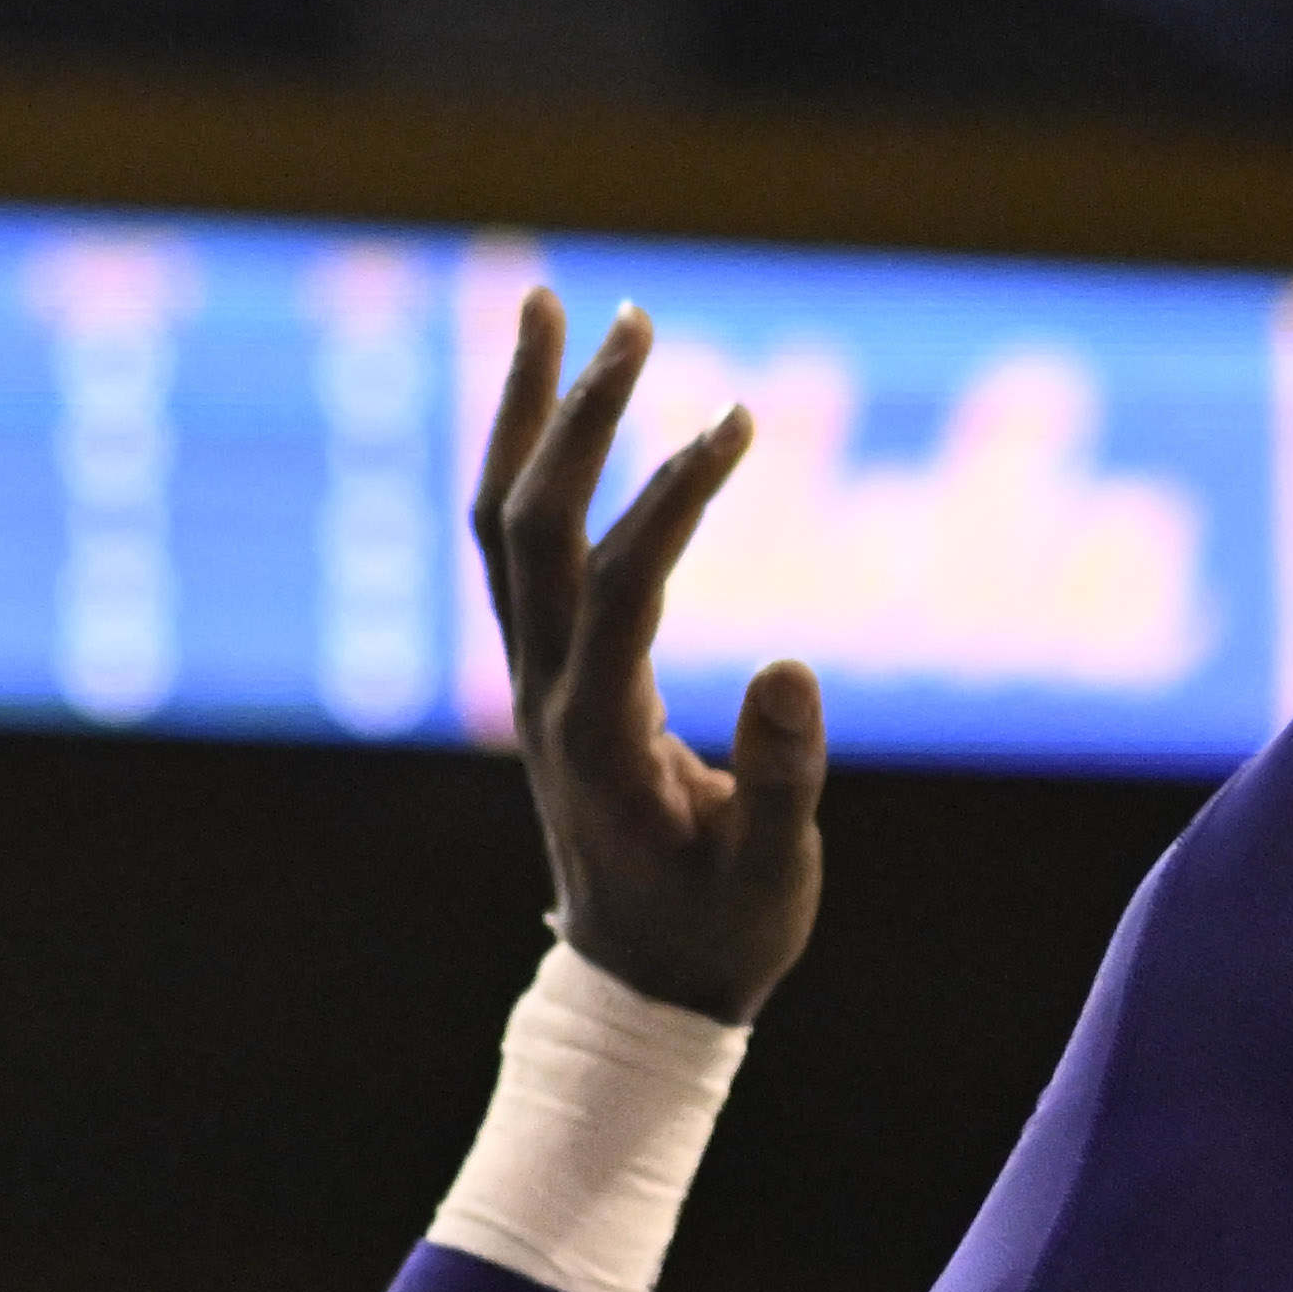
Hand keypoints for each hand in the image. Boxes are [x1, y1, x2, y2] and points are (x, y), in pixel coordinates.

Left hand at [470, 287, 827, 1019]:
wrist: (644, 989)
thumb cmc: (720, 935)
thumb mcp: (773, 874)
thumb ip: (784, 778)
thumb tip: (794, 662)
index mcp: (601, 736)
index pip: (625, 583)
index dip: (677, 495)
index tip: (742, 418)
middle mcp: (545, 693)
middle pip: (530, 526)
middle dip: (577, 415)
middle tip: (639, 319)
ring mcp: (532, 679)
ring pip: (498, 522)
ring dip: (520, 411)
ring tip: (546, 301)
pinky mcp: (542, 672)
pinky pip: (510, 546)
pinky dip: (523, 459)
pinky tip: (551, 399)